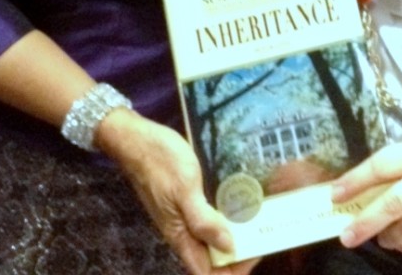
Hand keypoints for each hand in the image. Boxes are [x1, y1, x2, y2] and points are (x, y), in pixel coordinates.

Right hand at [96, 108, 260, 274]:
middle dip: (238, 250)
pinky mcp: (186, 198)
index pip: (208, 271)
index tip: (256, 252)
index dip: (233, 270)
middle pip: (212, 256)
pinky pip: (209, 214)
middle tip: (264, 230)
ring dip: (234, 231)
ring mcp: (184, 214)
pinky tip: (240, 197)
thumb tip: (229, 247)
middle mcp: (182, 230)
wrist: (137, 138)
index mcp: (180, 235)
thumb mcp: (185, 188)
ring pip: (212, 235)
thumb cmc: (161, 162)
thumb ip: (203, 220)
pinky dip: (226, 212)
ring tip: (258, 215)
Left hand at [331, 128, 401, 253]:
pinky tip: (400, 244)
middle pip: (392, 203)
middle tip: (346, 235)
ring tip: (379, 238)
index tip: (335, 194)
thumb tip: (368, 186)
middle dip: (366, 222)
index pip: (381, 165)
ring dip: (389, 237)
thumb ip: (401, 164)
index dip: (356, 180)